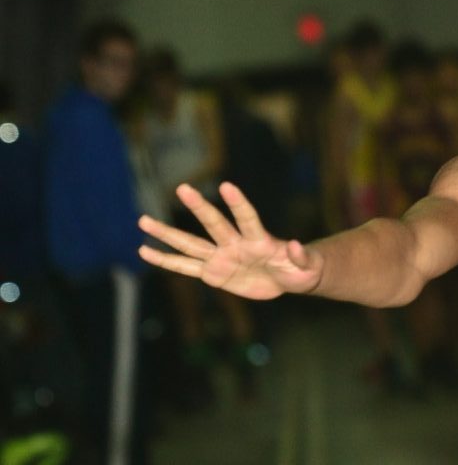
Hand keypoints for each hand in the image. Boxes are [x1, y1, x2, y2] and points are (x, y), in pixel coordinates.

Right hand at [139, 182, 322, 298]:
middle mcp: (235, 243)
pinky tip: (145, 250)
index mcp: (259, 240)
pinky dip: (166, 260)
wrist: (288, 277)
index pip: (247, 218)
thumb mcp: (307, 266)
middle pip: (214, 224)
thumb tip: (295, 244)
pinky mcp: (213, 273)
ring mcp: (221, 256)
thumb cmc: (301, 269)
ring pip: (190, 244)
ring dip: (167, 234)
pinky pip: (185, 267)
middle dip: (199, 208)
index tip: (226, 186)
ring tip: (143, 221)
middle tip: (182, 188)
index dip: (238, 204)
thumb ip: (302, 256)